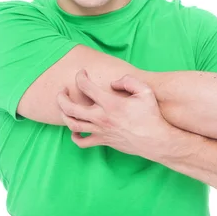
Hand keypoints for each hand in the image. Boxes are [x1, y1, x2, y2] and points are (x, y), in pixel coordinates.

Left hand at [56, 70, 173, 158]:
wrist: (155, 141)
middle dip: (61, 97)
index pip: (86, 87)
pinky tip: (75, 129)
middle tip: (62, 90)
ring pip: (72, 124)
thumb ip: (129, 81)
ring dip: (63, 114)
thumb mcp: (145, 91)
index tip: (82, 73)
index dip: (80, 77)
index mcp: (110, 104)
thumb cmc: (151, 115)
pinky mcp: (103, 141)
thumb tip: (113, 83)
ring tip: (63, 106)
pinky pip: (81, 142)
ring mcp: (100, 131)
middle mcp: (101, 118)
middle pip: (70, 108)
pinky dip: (74, 136)